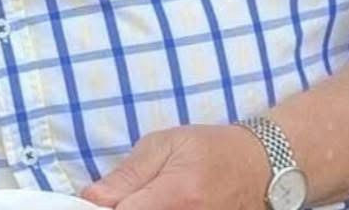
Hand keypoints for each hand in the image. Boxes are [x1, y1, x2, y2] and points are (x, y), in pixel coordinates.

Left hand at [80, 123, 271, 209]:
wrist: (257, 166)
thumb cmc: (207, 148)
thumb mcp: (163, 145)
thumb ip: (127, 175)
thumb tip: (91, 198)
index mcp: (179, 196)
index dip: (103, 209)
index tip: (94, 202)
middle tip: (117, 199)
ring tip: (141, 198)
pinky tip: (155, 205)